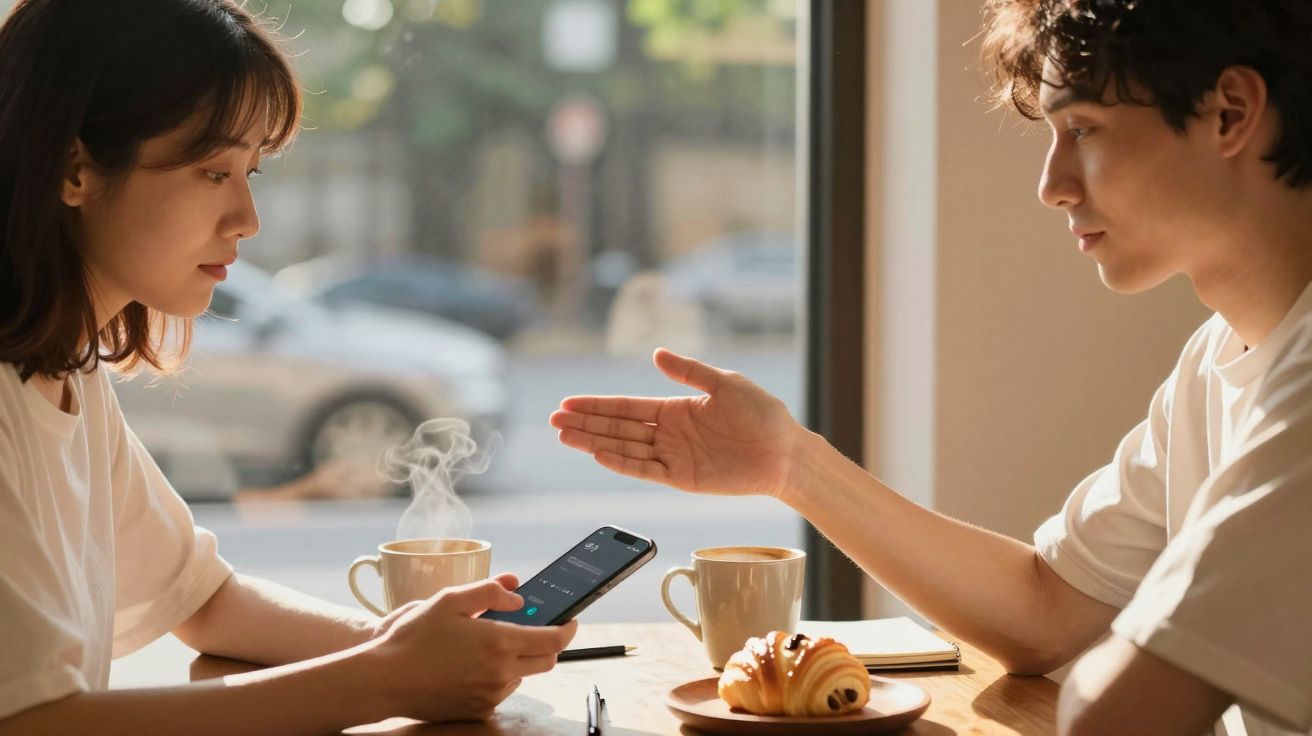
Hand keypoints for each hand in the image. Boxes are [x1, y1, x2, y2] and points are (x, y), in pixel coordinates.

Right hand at [369, 574, 577, 721]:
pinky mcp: (478, 710)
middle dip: (548, 643)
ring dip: (518, 658)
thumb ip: (491, 592)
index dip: (568, 627)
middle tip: (533, 627)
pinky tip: (471, 664)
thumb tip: (518, 596)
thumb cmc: (415, 637)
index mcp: (499, 643)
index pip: (554, 639)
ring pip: (522, 675)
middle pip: (546, 660)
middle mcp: (500, 673)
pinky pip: (500, 690)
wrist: (384, 680)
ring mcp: (490, 695)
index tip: (571, 618)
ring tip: (487, 643)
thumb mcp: (451, 600)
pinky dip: (497, 676)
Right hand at [550, 348, 805, 497]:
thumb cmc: (762, 414)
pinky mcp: (683, 478)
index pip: (626, 407)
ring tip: (564, 437)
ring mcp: (673, 457)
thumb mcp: (725, 383)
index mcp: (675, 408)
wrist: (785, 451)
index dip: (596, 405)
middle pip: (617, 428)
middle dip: (585, 424)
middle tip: (553, 421)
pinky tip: (599, 454)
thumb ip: (689, 371)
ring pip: (625, 448)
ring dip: (594, 442)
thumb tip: (656, 354)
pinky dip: (622, 463)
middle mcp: (668, 433)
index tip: (568, 404)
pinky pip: (646, 470)